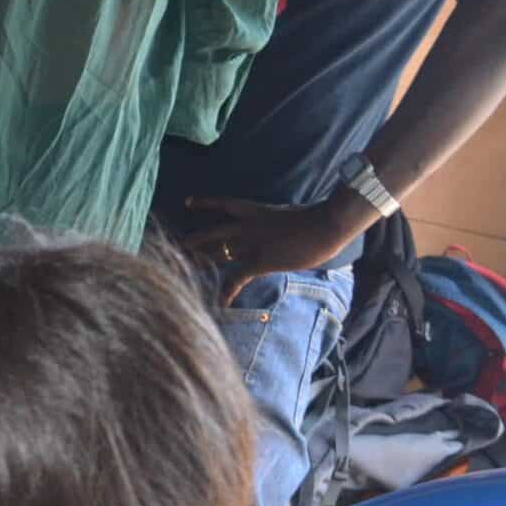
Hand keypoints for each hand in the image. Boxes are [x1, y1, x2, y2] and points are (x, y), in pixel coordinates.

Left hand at [185, 191, 373, 305]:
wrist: (325, 225)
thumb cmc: (317, 219)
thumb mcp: (290, 215)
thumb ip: (277, 221)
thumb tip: (278, 227)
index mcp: (257, 211)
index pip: (224, 204)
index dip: (205, 203)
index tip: (186, 202)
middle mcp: (248, 227)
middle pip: (213, 233)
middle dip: (196, 241)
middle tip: (180, 246)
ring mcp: (251, 244)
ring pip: (218, 253)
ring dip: (202, 263)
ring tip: (185, 270)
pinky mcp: (259, 262)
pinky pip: (236, 279)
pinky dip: (227, 291)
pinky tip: (220, 302)